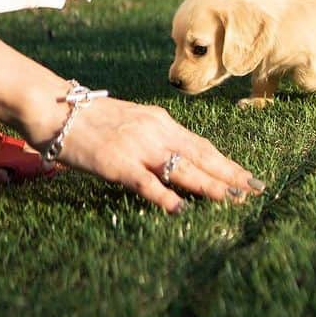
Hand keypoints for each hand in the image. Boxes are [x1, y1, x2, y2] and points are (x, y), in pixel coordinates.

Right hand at [35, 95, 263, 213]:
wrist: (59, 108)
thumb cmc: (94, 118)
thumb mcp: (135, 122)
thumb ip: (157, 138)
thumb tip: (179, 159)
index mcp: (163, 122)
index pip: (203, 145)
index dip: (227, 162)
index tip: (248, 176)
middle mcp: (158, 132)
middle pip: (202, 156)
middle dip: (230, 174)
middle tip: (255, 189)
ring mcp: (139, 147)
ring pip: (183, 168)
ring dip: (210, 185)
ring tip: (233, 198)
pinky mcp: (117, 162)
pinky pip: (145, 181)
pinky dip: (163, 195)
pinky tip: (179, 208)